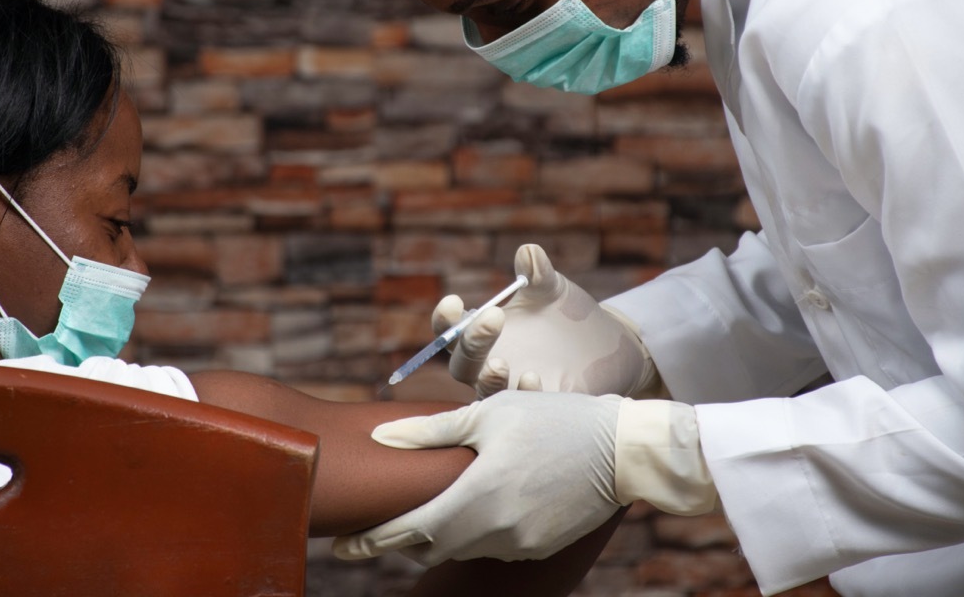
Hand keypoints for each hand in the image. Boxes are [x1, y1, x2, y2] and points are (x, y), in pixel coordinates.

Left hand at [332, 392, 716, 565]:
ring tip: (427, 509)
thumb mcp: (488, 414)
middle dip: (404, 537)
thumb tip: (382, 439)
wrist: (621, 448)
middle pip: (431, 546)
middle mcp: (494, 531)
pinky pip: (493, 546)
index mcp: (475, 497)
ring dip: (441, 534)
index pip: (408, 531)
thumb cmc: (552, 419)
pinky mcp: (539, 548)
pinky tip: (476, 507)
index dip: (371, 540)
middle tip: (381, 524)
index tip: (342, 546)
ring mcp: (518, 544)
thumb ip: (430, 432)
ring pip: (462, 548)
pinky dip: (475, 532)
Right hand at [441, 244, 660, 397]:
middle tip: (493, 316)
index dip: (445, 319)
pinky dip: (524, 396)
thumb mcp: (553, 289)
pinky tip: (532, 379)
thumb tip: (528, 253)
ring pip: (484, 392)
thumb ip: (537, 273)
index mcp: (481, 334)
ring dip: (488, 379)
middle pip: (462, 363)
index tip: (454, 301)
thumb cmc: (568, 314)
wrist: (607, 344)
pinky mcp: (538, 408)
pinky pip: (523, 410)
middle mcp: (487, 365)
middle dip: (472, 342)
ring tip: (499, 363)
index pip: (449, 331)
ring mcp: (510, 389)